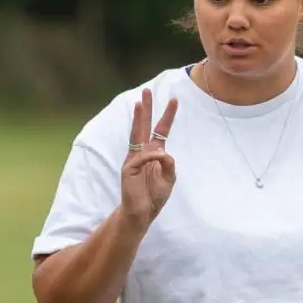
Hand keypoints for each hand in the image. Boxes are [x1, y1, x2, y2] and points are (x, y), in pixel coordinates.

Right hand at [120, 88, 178, 228]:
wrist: (143, 212)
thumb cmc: (154, 195)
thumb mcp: (170, 178)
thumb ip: (169, 164)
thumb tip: (162, 153)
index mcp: (154, 153)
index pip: (161, 130)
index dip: (168, 115)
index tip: (174, 100)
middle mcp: (143, 152)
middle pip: (144, 125)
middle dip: (146, 108)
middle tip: (147, 90)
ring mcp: (134, 159)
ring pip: (136, 134)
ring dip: (137, 118)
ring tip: (138, 103)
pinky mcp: (128, 168)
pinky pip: (143, 157)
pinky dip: (152, 157)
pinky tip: (157, 159)